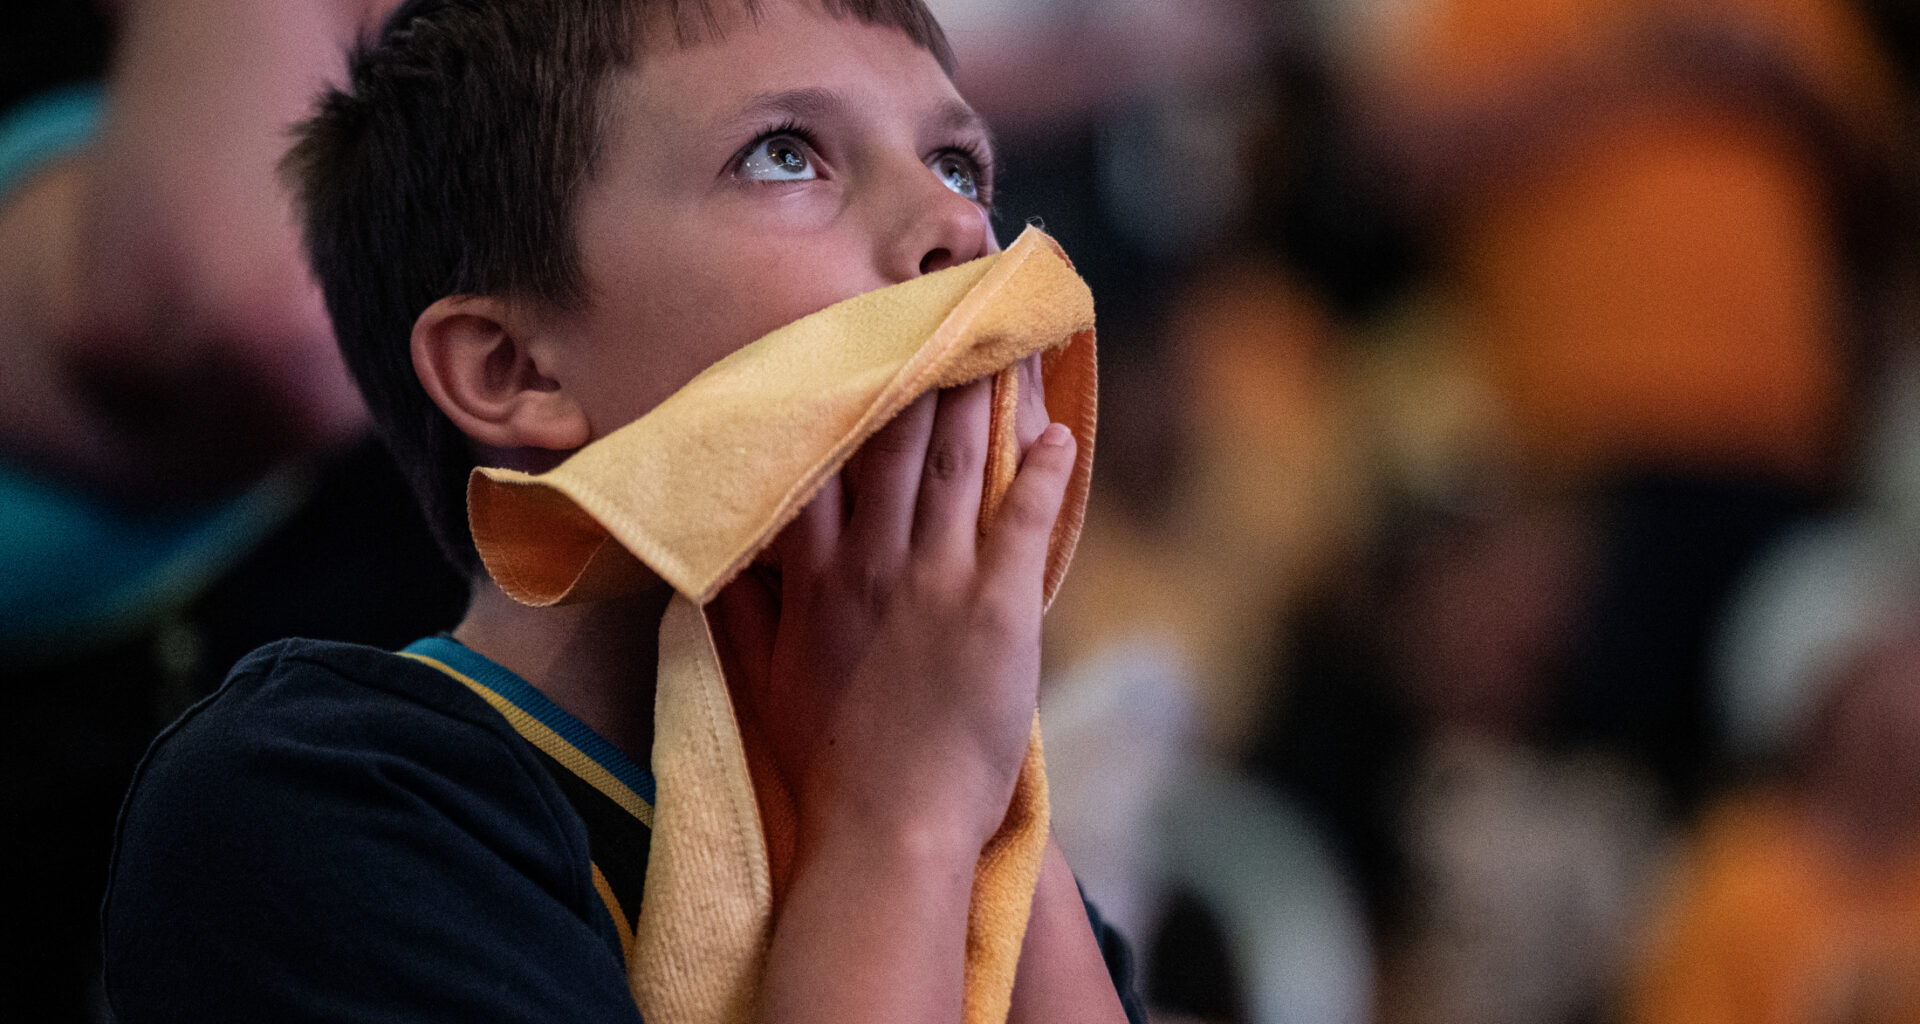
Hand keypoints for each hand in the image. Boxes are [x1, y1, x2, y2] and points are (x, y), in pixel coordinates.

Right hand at [716, 357, 1072, 852]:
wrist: (885, 830)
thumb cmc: (826, 760)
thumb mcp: (762, 677)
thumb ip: (744, 606)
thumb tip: (724, 551)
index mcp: (815, 574)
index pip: (826, 458)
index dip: (847, 393)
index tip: (860, 340)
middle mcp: (872, 562)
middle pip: (897, 440)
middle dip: (922, 369)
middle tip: (944, 309)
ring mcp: (936, 581)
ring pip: (958, 463)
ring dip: (980, 398)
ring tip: (1001, 343)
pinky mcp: (997, 611)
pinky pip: (1022, 522)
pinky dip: (1039, 472)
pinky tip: (1055, 431)